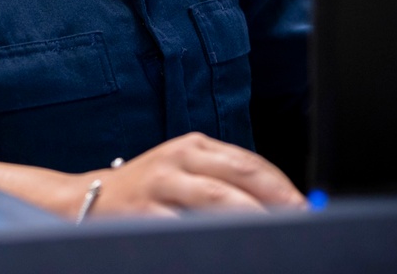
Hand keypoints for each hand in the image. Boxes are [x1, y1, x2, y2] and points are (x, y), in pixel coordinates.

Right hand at [80, 132, 305, 217]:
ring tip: (274, 237)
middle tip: (300, 224)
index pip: (250, 163)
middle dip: (274, 204)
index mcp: (193, 146)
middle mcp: (177, 160)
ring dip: (250, 221)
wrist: (89, 199)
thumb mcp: (185, 171)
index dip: (281, 187)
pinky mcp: (143, 214)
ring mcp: (159, 186)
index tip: (306, 209)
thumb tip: (282, 205)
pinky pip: (182, 228)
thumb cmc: (150, 188)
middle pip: (237, 178)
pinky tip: (225, 250)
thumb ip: (226, 181)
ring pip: (215, 201)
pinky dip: (207, 239)